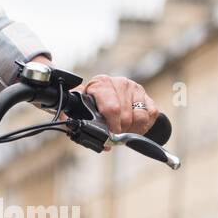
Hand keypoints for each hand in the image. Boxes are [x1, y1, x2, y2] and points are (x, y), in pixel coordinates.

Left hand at [28, 57, 158, 150]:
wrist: (105, 94)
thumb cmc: (91, 102)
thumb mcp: (79, 105)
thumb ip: (71, 113)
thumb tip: (66, 120)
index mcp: (101, 83)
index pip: (112, 108)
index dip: (111, 126)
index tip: (110, 135)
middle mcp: (120, 83)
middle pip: (126, 116)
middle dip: (120, 130)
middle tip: (114, 135)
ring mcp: (135, 89)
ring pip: (140, 117)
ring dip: (132, 129)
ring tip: (123, 131)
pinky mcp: (147, 96)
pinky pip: (151, 115)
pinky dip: (144, 126)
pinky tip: (134, 127)